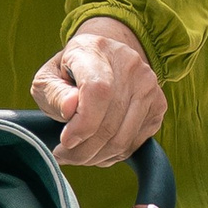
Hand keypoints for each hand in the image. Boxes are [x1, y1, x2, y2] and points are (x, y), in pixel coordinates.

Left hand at [32, 15, 164, 167]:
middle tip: (63, 155)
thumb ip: (52, 93)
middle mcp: (129, 65)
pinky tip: (96, 148)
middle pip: (109, 123)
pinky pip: (133, 144)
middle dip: (82, 150)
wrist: (105, 58)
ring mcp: (148, 86)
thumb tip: (70, 109)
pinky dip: (111, 155)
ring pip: (122, 140)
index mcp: (96, 51)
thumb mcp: (48, 78)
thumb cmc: (70, 72)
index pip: (98, 91)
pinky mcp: (159, 106)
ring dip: (95, 157)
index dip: (82, 124)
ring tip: (77, 154)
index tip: (65, 140)